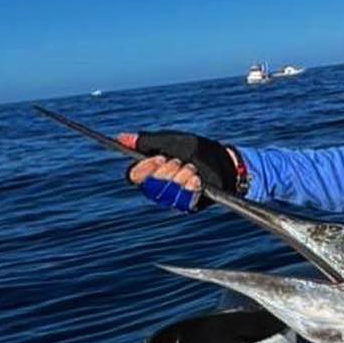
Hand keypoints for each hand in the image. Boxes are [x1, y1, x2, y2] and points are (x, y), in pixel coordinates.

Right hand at [119, 129, 238, 210]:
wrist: (222, 158)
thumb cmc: (195, 149)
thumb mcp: (171, 141)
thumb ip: (147, 141)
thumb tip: (121, 138)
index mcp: (149, 172)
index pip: (134, 176)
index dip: (144, 168)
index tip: (159, 157)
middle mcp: (158, 187)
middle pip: (150, 186)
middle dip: (166, 171)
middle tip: (179, 161)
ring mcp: (173, 198)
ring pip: (166, 194)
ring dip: (180, 177)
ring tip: (192, 168)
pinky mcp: (188, 205)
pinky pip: (183, 201)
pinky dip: (190, 187)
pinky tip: (197, 179)